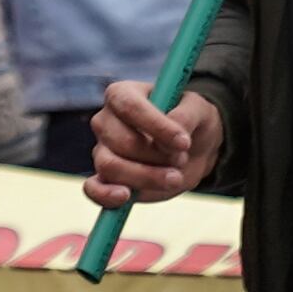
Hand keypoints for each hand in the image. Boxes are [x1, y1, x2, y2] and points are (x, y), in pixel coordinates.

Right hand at [82, 79, 220, 205]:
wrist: (192, 149)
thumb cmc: (191, 121)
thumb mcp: (199, 109)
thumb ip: (186, 116)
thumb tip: (176, 135)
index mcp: (122, 94)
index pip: (129, 106)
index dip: (156, 125)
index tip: (184, 143)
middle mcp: (106, 121)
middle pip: (121, 141)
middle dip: (157, 156)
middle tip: (181, 158)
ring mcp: (102, 151)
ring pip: (111, 167)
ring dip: (147, 177)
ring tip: (174, 177)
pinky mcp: (107, 179)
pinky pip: (93, 189)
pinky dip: (105, 195)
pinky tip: (126, 197)